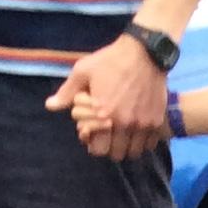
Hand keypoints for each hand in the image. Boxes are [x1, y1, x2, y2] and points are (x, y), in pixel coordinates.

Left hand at [45, 33, 168, 160]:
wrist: (144, 52)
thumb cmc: (110, 61)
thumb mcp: (83, 71)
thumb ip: (67, 93)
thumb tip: (50, 106)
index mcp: (104, 114)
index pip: (98, 149)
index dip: (93, 144)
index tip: (93, 135)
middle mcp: (124, 124)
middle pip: (117, 154)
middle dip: (110, 147)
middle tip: (109, 135)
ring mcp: (143, 124)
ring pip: (134, 152)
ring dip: (127, 147)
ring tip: (124, 135)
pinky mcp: (157, 121)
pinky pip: (150, 144)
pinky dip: (143, 142)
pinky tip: (137, 131)